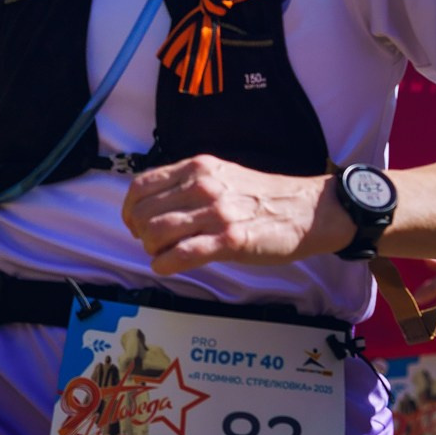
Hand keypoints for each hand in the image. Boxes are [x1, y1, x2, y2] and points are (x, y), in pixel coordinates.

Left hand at [122, 157, 345, 275]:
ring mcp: (216, 214)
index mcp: (198, 168)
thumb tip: (155, 203)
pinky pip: (181, 255)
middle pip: (144, 212)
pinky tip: (167, 266)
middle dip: (140, 233)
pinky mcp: (229, 241)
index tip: (134, 223)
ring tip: (163, 254)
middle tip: (152, 243)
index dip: (130, 209)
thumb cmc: (264, 197)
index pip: (141, 185)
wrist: (305, 210)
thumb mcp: (222, 175)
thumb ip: (188, 183)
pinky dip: (165, 264)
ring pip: (157, 233)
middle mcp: (203, 186)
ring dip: (152, 250)